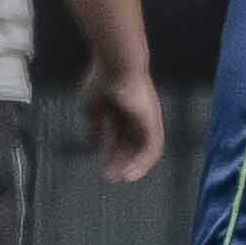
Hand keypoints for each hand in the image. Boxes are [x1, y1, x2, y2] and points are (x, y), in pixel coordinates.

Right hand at [82, 55, 167, 182]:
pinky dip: (142, 162)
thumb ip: (94, 127)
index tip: (102, 167)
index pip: (119, 137)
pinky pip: (152, 148)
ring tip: (119, 179)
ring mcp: (148, 118)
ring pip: (143, 149)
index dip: (110, 153)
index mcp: (123, 110)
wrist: (115, 65)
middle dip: (120, 162)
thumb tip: (93, 145)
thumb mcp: (92, 109)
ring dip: (132, 165)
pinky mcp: (153, 122)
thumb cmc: (101, 81)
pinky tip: (130, 174)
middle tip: (109, 178)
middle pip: (131, 144)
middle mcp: (138, 116)